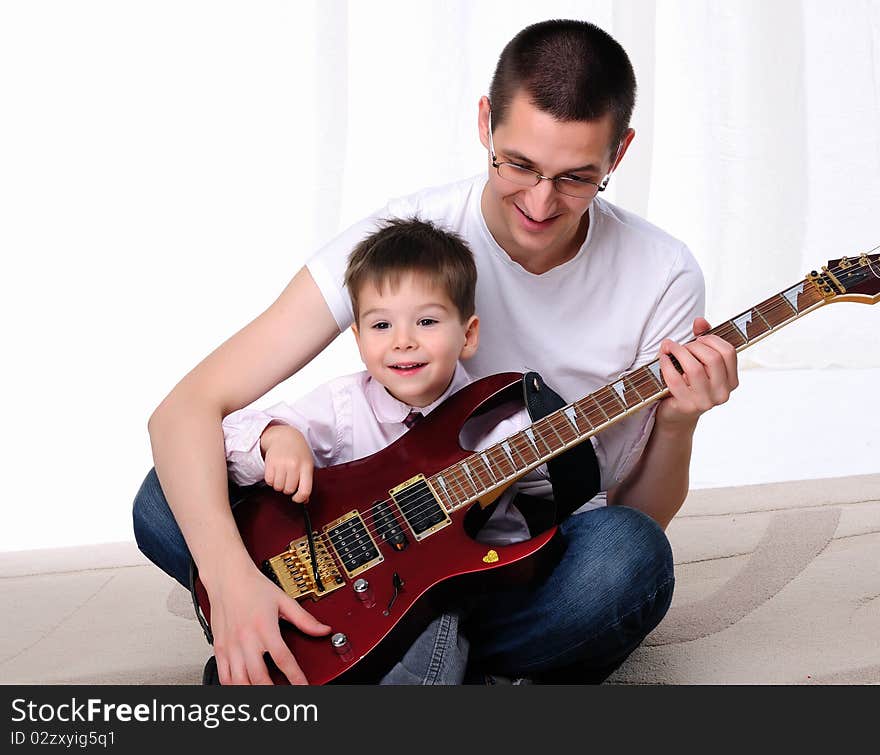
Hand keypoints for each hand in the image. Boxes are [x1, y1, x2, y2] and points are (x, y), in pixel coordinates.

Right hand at [208, 557, 331, 684]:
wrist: (228, 576)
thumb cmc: (253, 586)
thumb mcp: (283, 600)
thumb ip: (304, 619)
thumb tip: (322, 629)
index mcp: (264, 627)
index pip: (283, 659)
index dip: (295, 676)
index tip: (303, 686)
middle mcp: (246, 638)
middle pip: (259, 676)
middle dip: (272, 691)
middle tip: (284, 696)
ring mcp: (231, 645)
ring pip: (239, 680)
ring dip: (252, 691)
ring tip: (264, 695)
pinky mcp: (219, 647)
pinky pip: (224, 675)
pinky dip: (233, 686)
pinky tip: (243, 688)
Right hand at [260, 425, 313, 502]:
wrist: (285, 436)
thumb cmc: (298, 452)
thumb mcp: (307, 464)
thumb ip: (307, 482)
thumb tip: (304, 500)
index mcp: (306, 466)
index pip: (305, 490)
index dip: (300, 498)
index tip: (297, 498)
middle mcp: (294, 465)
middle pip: (289, 490)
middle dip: (288, 488)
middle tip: (289, 479)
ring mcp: (281, 463)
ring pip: (278, 487)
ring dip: (279, 485)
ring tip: (282, 475)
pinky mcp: (270, 463)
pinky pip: (269, 481)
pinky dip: (271, 480)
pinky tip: (275, 472)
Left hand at [655, 317, 738, 427]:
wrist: (675, 415)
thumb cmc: (688, 383)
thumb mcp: (698, 361)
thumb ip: (702, 339)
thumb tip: (700, 321)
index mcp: (731, 381)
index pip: (729, 352)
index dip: (712, 339)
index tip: (698, 338)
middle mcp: (722, 393)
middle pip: (713, 358)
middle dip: (694, 346)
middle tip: (682, 346)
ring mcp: (705, 402)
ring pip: (695, 368)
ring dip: (679, 352)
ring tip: (670, 348)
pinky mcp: (686, 406)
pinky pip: (675, 379)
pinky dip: (666, 364)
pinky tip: (662, 359)